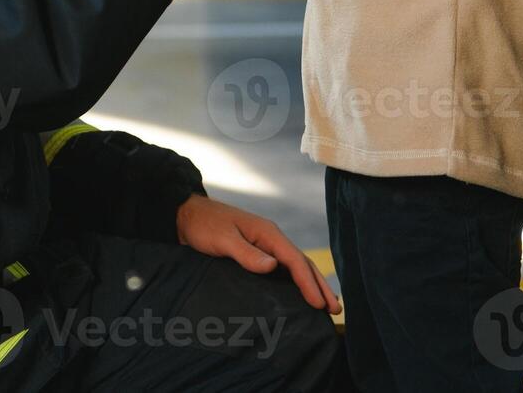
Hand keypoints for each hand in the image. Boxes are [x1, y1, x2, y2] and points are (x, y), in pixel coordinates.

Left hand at [175, 195, 340, 313]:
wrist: (187, 214)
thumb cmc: (204, 225)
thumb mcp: (223, 240)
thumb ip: (247, 253)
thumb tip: (273, 266)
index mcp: (268, 233)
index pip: (295, 261)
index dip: (309, 283)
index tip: (319, 305)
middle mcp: (271, 238)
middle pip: (302, 263)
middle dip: (319, 285)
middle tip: (334, 309)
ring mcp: (265, 245)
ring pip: (295, 266)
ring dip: (311, 283)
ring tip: (325, 303)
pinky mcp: (257, 252)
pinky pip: (284, 268)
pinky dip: (297, 280)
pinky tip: (299, 292)